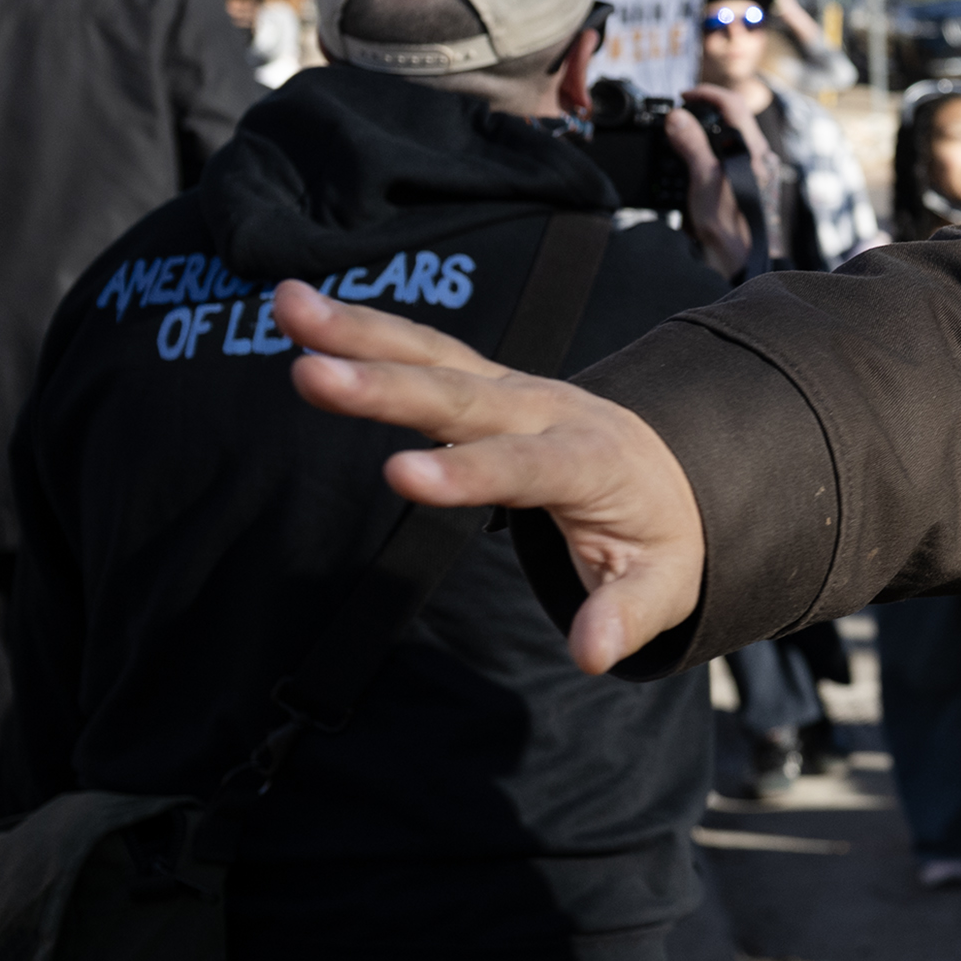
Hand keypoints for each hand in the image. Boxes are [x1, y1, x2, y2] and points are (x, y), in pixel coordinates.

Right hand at [278, 281, 704, 673]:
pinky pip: (420, 348)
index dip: (467, 472)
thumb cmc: (659, 536)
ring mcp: (513, 388)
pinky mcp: (483, 379)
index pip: (526, 467)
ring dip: (357, 332)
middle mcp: (548, 411)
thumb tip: (593, 654)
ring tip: (286, 307)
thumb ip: (627, 615)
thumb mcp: (666, 584)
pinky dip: (360, 326)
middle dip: (385, 388)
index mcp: (593, 462)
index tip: (399, 477)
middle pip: (463, 399)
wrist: (673, 469)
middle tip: (311, 376)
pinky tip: (295, 306)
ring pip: (432, 355)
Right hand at [673, 81, 778, 278]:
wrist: (741, 259)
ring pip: (730, 138)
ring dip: (706, 131)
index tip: (684, 96)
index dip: (707, 94)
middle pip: (732, 118)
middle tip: (679, 116)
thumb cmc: (730, 225)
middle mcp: (760, 157)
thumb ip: (692, 145)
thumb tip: (678, 117)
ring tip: (681, 138)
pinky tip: (692, 163)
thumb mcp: (704, 179)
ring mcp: (756, 171)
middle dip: (704, 112)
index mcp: (753, 150)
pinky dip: (709, 151)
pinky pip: (728, 157)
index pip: (734, 104)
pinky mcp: (749, 184)